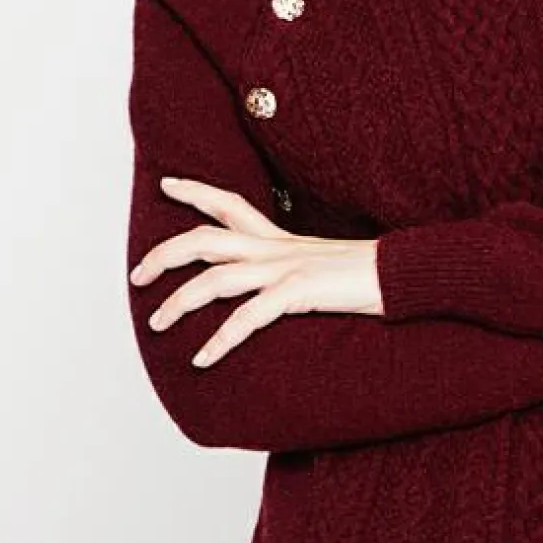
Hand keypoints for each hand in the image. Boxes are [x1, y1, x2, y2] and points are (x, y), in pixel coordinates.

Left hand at [129, 177, 382, 366]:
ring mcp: (284, 269)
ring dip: (177, 302)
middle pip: (204, 240)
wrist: (404, 273)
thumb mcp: (325, 266)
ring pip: (213, 279)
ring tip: (156, 323)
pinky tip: (201, 359)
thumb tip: (285, 287)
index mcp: (280, 239)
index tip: (166, 184)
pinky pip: (246, 318)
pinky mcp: (297, 293)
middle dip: (164, 255)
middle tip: (137, 276)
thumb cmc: (372, 274)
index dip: (195, 191)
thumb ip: (296, 272)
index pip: (230, 204)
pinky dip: (219, 340)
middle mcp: (275, 249)